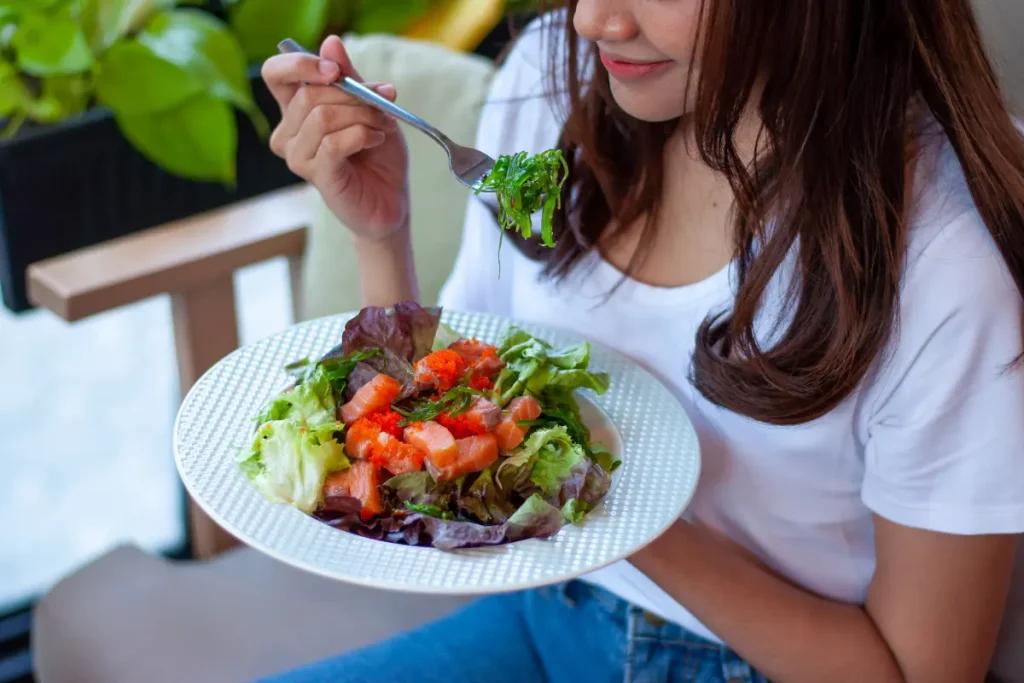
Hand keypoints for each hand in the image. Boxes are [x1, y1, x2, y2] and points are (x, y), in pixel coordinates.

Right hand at [262, 36, 410, 240]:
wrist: (390, 199)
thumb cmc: (377, 155)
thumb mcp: (369, 107)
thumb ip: (350, 77)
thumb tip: (331, 42)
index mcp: (296, 110)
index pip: (276, 74)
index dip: (302, 64)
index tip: (336, 71)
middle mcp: (289, 133)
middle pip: (309, 95)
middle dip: (353, 95)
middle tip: (382, 105)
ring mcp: (298, 157)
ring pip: (322, 117)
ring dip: (362, 116)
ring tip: (382, 127)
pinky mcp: (316, 176)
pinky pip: (333, 142)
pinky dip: (362, 135)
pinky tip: (376, 140)